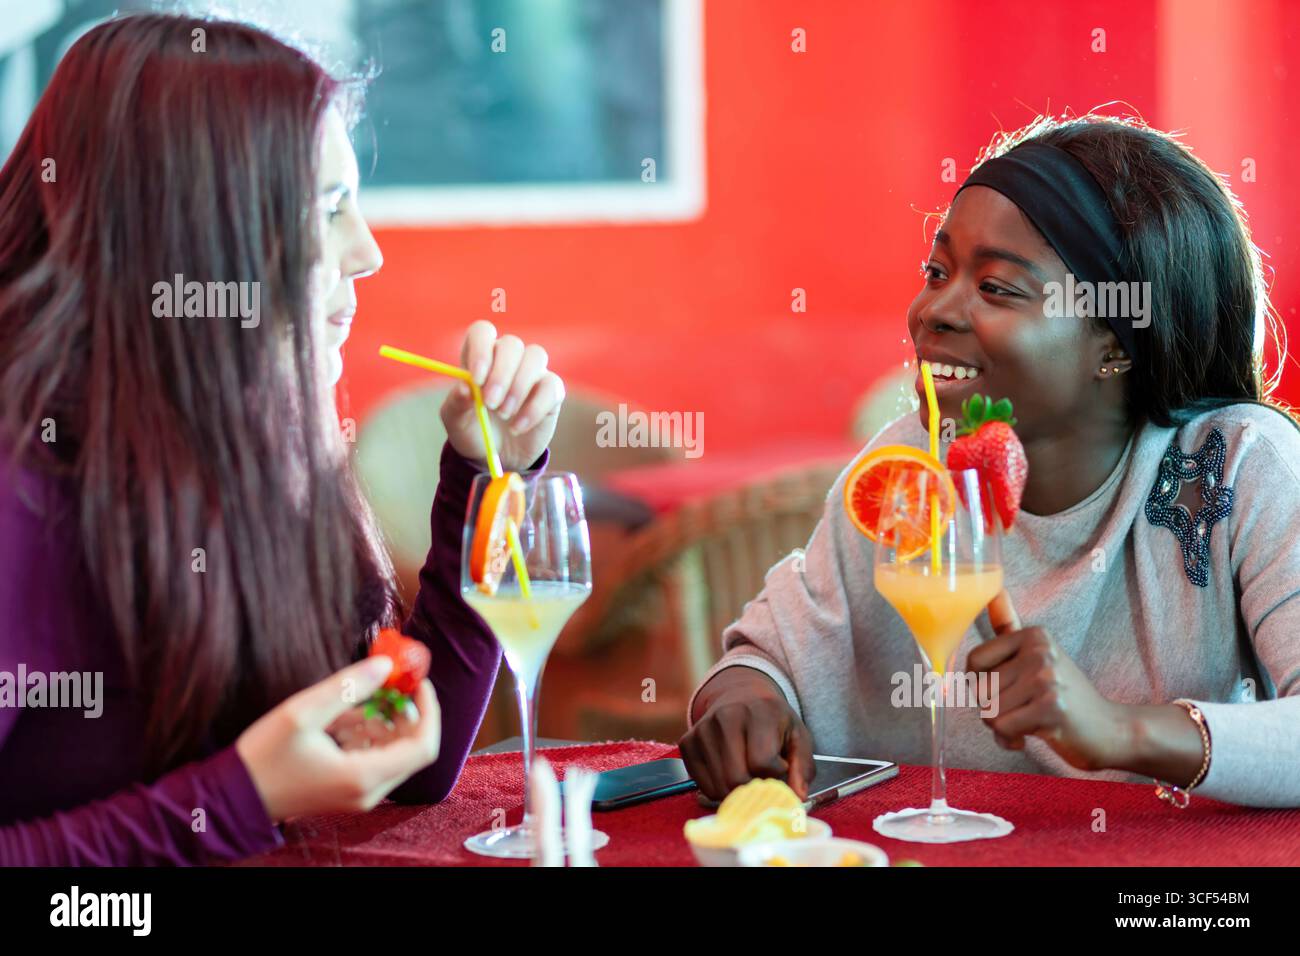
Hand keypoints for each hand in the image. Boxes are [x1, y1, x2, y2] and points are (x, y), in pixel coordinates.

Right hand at [236, 657, 440, 822]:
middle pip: (413, 748)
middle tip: (390, 682)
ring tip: (359, 699)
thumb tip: (386, 664)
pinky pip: (375, 759)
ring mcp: (360, 795)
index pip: (423, 745)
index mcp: (363, 776)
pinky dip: (370, 734)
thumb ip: (347, 687)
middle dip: (406, 711)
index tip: (416, 682)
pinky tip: (345, 718)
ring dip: (386, 721)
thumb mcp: (302, 712)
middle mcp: (369, 792)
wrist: (234, 798)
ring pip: (394, 753)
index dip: (428, 710)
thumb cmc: (264, 758)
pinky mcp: (349, 791)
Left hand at [441, 320, 565, 471]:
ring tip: (504, 414)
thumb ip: (456, 403)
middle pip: (512, 344)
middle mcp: (508, 359)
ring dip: (518, 387)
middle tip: (490, 403)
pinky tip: (517, 427)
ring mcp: (533, 372)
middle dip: (501, 374)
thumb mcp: (456, 421)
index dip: (481, 349)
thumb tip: (465, 387)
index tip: (476, 378)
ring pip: (536, 356)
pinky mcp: (552, 391)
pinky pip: (551, 386)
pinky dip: (533, 409)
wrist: (498, 457)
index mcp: (480, 357)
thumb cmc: (474, 432)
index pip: (483, 332)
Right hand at [679, 667, 813, 801]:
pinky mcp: (687, 743)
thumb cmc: (772, 720)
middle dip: (754, 789)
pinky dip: (720, 790)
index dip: (776, 775)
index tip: (780, 767)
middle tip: (763, 779)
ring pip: (719, 787)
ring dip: (737, 793)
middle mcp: (725, 717)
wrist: (740, 694)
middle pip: (737, 779)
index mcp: (758, 712)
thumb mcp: (798, 736)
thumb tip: (797, 797)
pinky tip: (730, 774)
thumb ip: (803, 767)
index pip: (762, 763)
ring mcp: (702, 730)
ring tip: (748, 775)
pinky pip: (703, 786)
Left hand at [966, 625, 1128, 770]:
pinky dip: (1010, 739)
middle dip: (992, 708)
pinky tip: (1030, 735)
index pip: (974, 660)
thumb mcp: (1038, 654)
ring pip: (988, 711)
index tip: (1004, 690)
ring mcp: (1047, 678)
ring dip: (1001, 726)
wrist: (1111, 730)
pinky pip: (1002, 728)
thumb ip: (1011, 624)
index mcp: (1033, 635)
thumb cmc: (1066, 695)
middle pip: (979, 689)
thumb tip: (995, 589)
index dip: (980, 684)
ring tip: (1028, 722)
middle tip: (1021, 710)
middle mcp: (1040, 651)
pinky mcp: (1052, 707)